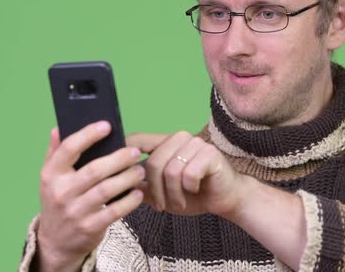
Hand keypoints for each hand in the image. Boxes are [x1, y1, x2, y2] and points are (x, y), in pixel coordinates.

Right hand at [36, 121, 144, 271]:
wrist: (55, 243)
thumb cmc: (58, 202)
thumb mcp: (50, 178)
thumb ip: (54, 152)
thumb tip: (57, 128)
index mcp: (51, 175)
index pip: (69, 149)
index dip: (88, 135)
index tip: (107, 126)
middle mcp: (61, 192)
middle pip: (94, 170)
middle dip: (118, 159)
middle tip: (135, 152)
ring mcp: (75, 212)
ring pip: (106, 190)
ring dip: (127, 178)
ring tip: (139, 170)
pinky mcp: (90, 228)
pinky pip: (114, 211)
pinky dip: (129, 201)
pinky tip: (138, 192)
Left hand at [127, 131, 243, 217]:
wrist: (226, 199)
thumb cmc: (194, 194)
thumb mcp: (162, 192)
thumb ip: (143, 186)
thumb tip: (120, 184)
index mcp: (165, 143)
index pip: (138, 139)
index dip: (125, 153)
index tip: (119, 171)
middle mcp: (179, 138)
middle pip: (153, 162)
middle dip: (155, 190)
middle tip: (161, 205)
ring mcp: (195, 144)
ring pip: (170, 171)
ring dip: (172, 194)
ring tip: (178, 202)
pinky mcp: (209, 154)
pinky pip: (188, 175)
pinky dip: (189, 189)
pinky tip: (195, 190)